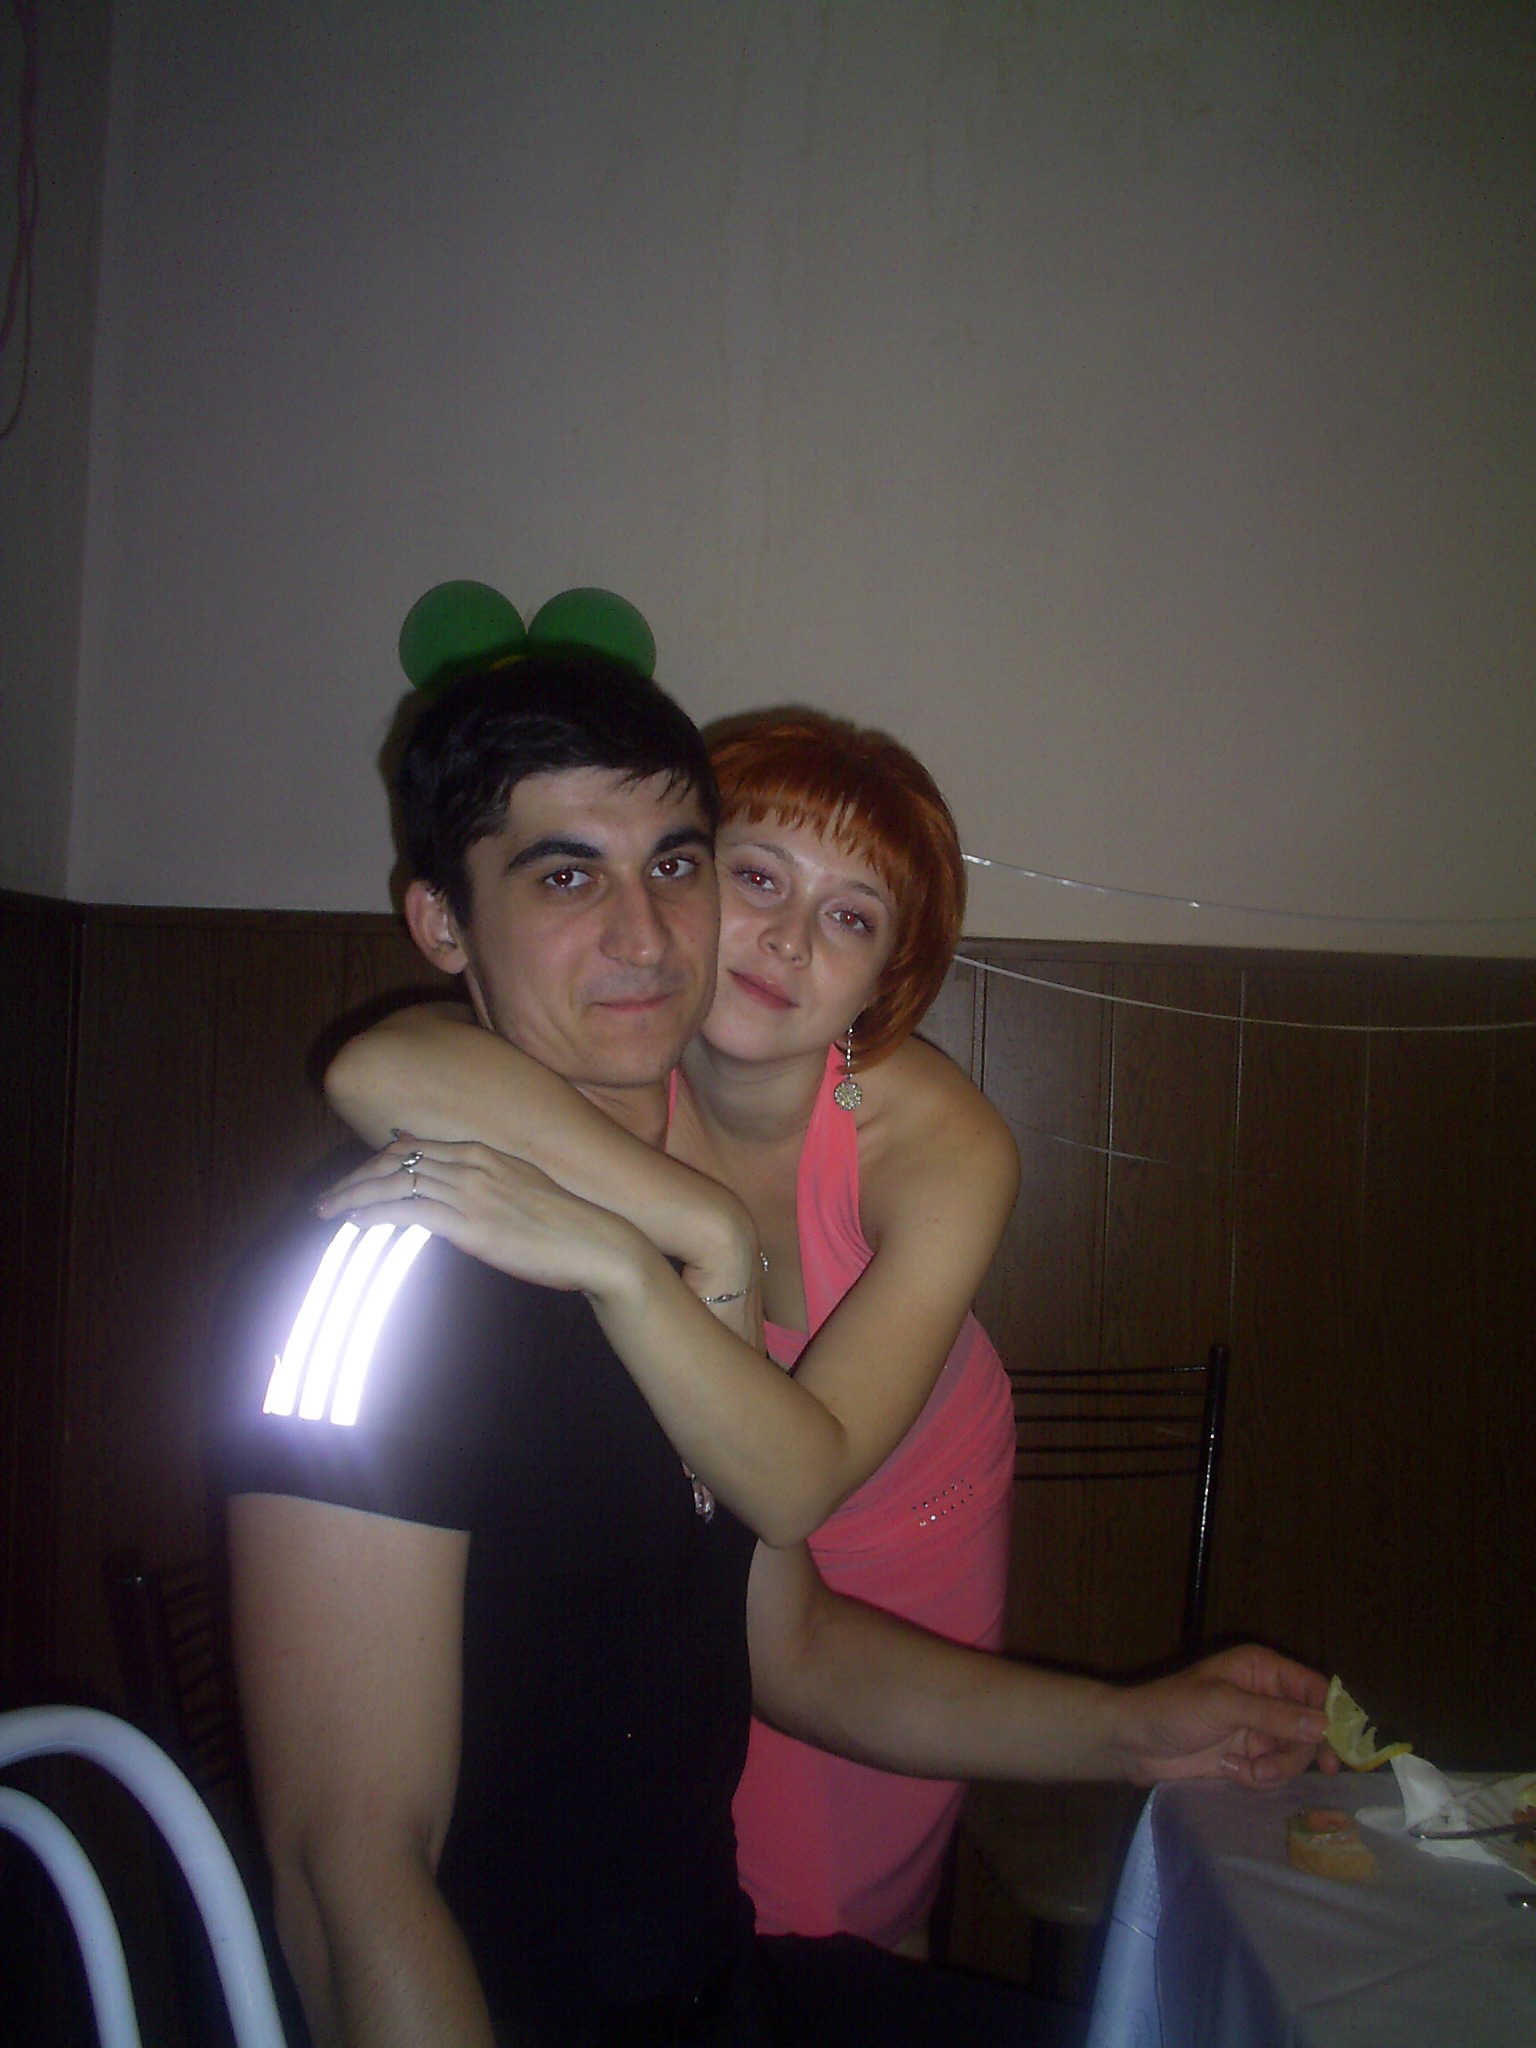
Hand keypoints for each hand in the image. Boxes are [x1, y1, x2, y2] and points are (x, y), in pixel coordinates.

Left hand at [318, 1134, 638, 1299]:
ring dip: (352, 1196)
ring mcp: (470, 1191)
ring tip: (326, 1212)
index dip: (374, 1161)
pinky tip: (354, 1223)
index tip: (352, 1179)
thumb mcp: (521, 1192)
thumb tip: (453, 1197)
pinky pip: (407, 1210)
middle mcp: (471, 1162)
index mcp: (483, 1152)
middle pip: (394, 1160)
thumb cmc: (564, 1226)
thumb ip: (485, 1185)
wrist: (598, 1244)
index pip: (412, 1146)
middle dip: (352, 1178)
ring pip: (393, 1182)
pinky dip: (374, 1214)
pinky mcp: (469, 1223)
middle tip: (324, 1198)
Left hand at [1113, 1645, 1336, 1789]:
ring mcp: (1258, 1727)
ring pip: (1295, 1754)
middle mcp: (1266, 1695)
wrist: (1134, 1743)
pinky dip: (1258, 1777)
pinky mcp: (1248, 1756)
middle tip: (1281, 1769)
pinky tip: (1230, 1771)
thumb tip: (1323, 1726)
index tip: (1337, 1747)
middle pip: (1311, 1726)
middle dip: (1298, 1751)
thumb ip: (1273, 1714)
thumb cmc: (1172, 1709)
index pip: (1314, 1687)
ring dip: (1275, 1769)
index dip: (1331, 1715)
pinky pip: (1274, 1771)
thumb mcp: (1222, 1705)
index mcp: (1262, 1669)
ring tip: (1244, 1770)